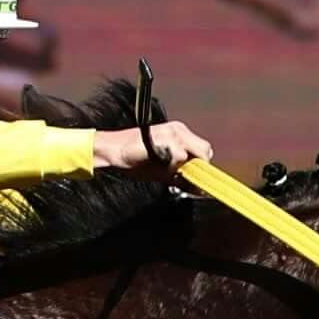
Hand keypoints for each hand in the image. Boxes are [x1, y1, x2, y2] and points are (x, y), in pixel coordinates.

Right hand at [94, 120, 209, 169]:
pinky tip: (156, 164)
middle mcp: (179, 129)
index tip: (196, 178)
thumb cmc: (133, 158)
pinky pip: (180, 157)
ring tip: (162, 168)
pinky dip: (171, 166)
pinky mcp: (168, 137)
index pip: (203, 149)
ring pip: (194, 154)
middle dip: (196, 166)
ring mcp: (174, 132)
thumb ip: (180, 176)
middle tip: (180, 175)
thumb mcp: (161, 170)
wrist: (113, 151)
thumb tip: (196, 189)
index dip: (201, 165)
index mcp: (179, 133)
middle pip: (205, 150)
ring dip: (181, 166)